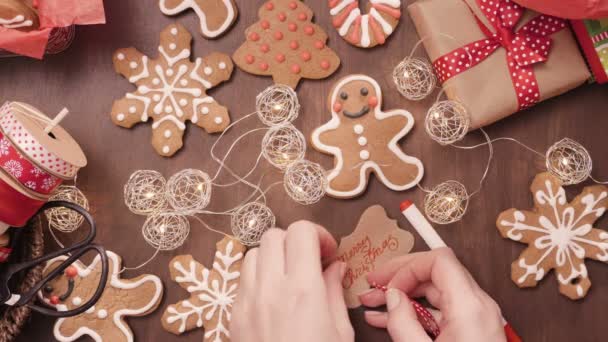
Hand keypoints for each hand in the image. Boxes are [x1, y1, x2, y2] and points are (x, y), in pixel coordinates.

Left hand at [231, 221, 353, 341]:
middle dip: (294, 241)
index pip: (300, 231)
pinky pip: (243, 279)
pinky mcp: (234, 314)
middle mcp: (270, 288)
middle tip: (310, 260)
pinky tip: (274, 296)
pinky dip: (259, 277)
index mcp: (303, 290)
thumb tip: (335, 267)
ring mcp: (247, 301)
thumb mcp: (341, 333)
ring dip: (273, 256)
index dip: (318, 234)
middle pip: (273, 235)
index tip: (328, 252)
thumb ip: (336, 293)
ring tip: (289, 276)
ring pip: (254, 253)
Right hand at [359, 248, 504, 341]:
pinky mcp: (471, 332)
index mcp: (470, 307)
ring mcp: (476, 319)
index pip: (439, 261)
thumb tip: (392, 298)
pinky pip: (440, 313)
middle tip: (373, 283)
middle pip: (436, 274)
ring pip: (435, 293)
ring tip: (372, 302)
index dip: (407, 266)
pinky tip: (386, 319)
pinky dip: (414, 312)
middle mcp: (478, 307)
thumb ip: (403, 322)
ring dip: (402, 295)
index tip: (387, 284)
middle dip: (400, 277)